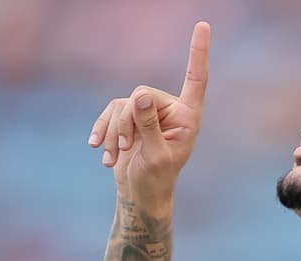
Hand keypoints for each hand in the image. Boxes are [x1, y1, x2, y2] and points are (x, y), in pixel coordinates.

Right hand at [88, 22, 209, 209]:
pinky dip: (103, 130)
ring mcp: (148, 112)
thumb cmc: (155, 179)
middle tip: (126, 148)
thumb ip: (148, 126)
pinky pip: (110, 111)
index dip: (197, 53)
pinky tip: (98, 149)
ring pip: (123, 104)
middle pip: (141, 94)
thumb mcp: (154, 156)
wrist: (140, 194)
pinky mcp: (129, 118)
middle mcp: (170, 110)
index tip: (203, 26)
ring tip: (114, 157)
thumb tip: (139, 95)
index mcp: (187, 117)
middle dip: (127, 122)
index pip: (195, 79)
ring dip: (114, 131)